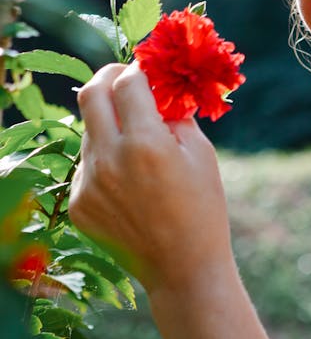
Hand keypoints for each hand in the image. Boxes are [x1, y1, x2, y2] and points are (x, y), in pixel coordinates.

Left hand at [69, 62, 234, 293]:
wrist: (183, 268)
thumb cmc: (203, 207)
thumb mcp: (201, 152)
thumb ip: (175, 115)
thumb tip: (159, 89)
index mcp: (146, 142)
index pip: (127, 82)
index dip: (137, 69)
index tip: (146, 70)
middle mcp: (110, 159)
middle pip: (90, 95)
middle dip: (107, 77)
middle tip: (122, 78)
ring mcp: (88, 184)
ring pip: (88, 131)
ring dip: (108, 123)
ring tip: (137, 141)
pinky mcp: (78, 204)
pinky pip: (86, 165)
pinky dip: (105, 159)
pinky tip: (129, 180)